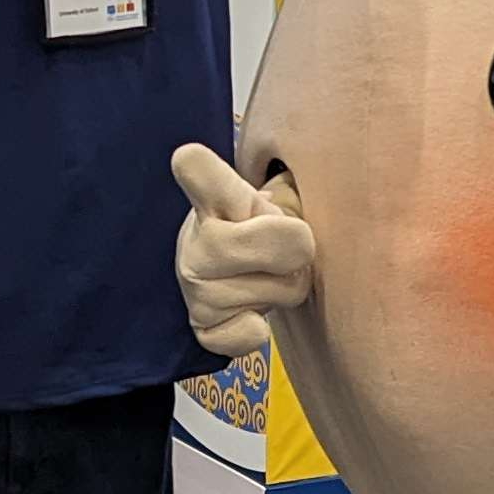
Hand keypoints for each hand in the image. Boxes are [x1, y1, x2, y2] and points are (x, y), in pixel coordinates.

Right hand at [172, 140, 315, 354]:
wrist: (242, 272)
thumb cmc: (269, 229)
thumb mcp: (279, 198)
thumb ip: (291, 191)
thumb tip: (307, 202)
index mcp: (216, 197)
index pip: (198, 173)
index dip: (197, 168)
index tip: (186, 158)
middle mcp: (196, 241)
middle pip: (269, 244)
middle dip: (297, 250)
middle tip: (288, 250)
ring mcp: (195, 287)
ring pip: (273, 295)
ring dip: (284, 290)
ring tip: (268, 277)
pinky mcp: (202, 326)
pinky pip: (246, 335)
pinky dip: (257, 329)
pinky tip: (251, 311)